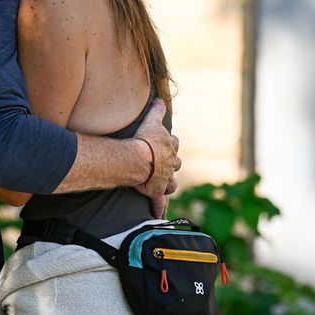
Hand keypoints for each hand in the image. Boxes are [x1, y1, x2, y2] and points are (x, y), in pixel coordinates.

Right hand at [132, 99, 179, 215]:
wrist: (140, 158)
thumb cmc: (146, 139)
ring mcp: (165, 178)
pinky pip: (159, 201)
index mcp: (170, 147)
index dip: (170, 144)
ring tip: (164, 187)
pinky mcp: (156, 191)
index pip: (173, 144)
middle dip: (171, 165)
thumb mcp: (152, 121)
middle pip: (175, 165)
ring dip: (168, 185)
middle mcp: (170, 164)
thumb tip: (160, 99)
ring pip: (171, 184)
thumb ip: (157, 110)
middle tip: (164, 167)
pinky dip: (159, 208)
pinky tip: (158, 215)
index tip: (167, 144)